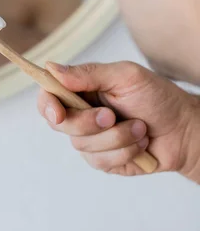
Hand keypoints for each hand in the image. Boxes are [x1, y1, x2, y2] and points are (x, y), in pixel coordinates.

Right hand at [37, 61, 199, 178]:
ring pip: (82, 145)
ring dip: (116, 137)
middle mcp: (81, 113)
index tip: (58, 114)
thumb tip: (52, 69)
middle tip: (112, 115)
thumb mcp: (125, 76)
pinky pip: (99, 161)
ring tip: (139, 127)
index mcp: (82, 89)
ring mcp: (91, 139)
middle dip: (88, 123)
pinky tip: (139, 144)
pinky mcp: (103, 160)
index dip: (47, 106)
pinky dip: (123, 152)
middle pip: (61, 124)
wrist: (184, 130)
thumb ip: (89, 73)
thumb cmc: (158, 97)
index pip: (49, 96)